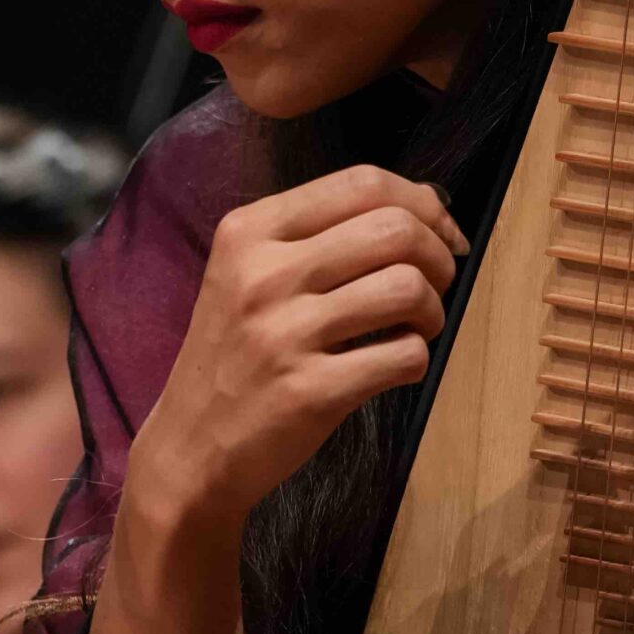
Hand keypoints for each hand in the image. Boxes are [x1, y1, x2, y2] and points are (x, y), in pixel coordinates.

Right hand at [129, 163, 467, 539]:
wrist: (189, 450)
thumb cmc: (234, 356)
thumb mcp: (248, 275)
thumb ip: (321, 235)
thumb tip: (423, 205)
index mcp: (250, 232)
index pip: (363, 183)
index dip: (423, 203)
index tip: (444, 231)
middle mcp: (264, 274)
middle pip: (394, 229)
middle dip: (438, 255)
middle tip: (436, 284)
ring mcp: (284, 334)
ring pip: (407, 288)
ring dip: (432, 310)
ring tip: (416, 327)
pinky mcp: (310, 391)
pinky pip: (404, 355)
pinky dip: (417, 359)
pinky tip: (395, 365)